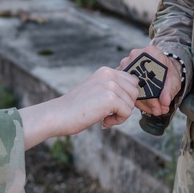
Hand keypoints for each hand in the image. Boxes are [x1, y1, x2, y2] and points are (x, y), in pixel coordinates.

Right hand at [19, 67, 138, 148]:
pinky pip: (127, 112)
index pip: (132, 81)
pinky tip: (103, 121)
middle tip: (108, 114)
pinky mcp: (110, 98)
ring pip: (131, 104)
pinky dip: (117, 121)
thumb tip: (134, 92)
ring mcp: (110, 85)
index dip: (126, 97)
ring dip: (120, 115)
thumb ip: (112, 88)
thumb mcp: (96, 90)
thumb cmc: (77, 107)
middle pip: (134, 92)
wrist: (58, 115)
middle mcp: (109, 74)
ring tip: (103, 117)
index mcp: (106, 71)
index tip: (112, 106)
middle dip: (125, 106)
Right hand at [117, 46, 182, 117]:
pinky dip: (138, 100)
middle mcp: (135, 56)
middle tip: (159, 111)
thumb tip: (164, 102)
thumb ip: (169, 90)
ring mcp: (126, 64)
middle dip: (149, 100)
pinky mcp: (122, 73)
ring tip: (155, 111)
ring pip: (131, 87)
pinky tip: (147, 108)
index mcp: (150, 53)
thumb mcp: (173, 81)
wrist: (164, 69)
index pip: (149, 75)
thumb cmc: (168, 73)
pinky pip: (127, 89)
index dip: (154, 94)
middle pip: (138, 82)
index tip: (161, 106)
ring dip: (143, 102)